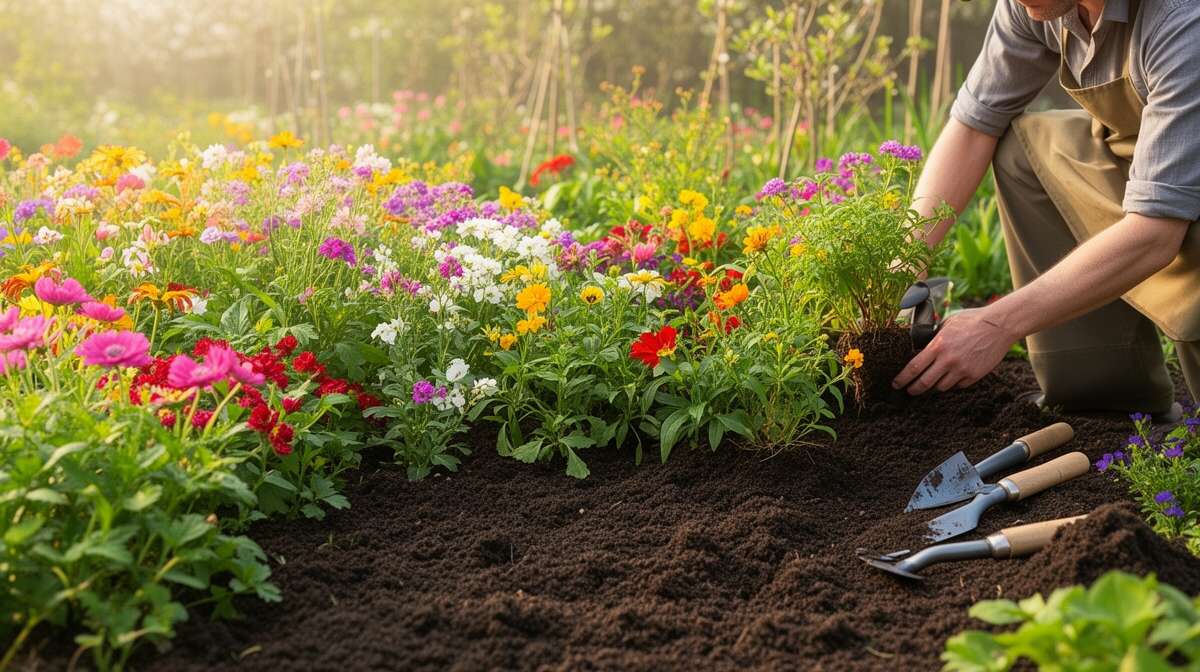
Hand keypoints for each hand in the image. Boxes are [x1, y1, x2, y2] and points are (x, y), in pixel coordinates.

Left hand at [892, 308, 1017, 394]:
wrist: (999, 325)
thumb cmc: (971, 320)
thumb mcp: (947, 324)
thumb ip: (934, 337)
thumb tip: (922, 346)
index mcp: (938, 346)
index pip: (913, 368)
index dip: (902, 379)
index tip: (896, 384)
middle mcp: (948, 361)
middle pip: (924, 383)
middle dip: (913, 389)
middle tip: (909, 391)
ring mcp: (962, 370)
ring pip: (941, 387)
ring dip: (934, 386)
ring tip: (931, 383)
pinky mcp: (974, 376)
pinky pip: (958, 386)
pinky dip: (952, 384)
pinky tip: (951, 377)